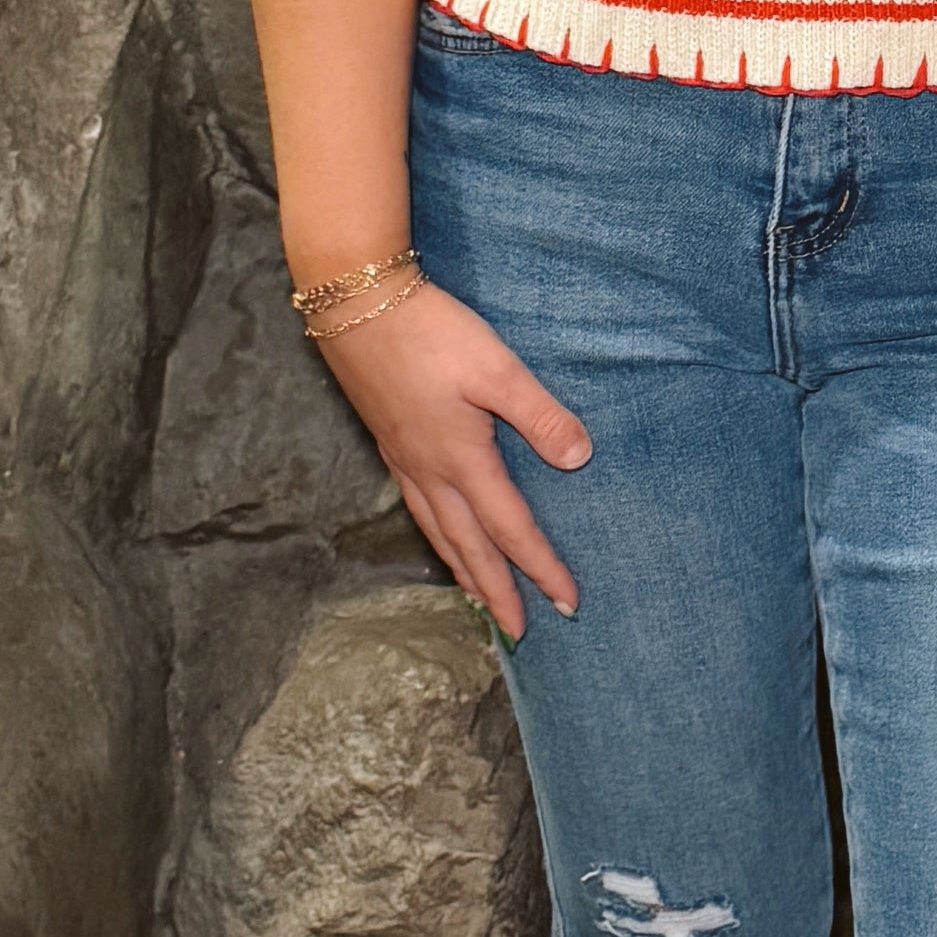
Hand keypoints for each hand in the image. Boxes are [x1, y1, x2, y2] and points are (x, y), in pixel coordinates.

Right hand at [318, 282, 590, 635]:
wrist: (356, 304)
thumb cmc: (429, 332)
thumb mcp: (496, 368)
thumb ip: (539, 415)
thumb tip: (580, 459)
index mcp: (461, 460)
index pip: (511, 529)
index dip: (540, 568)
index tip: (567, 603)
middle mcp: (430, 472)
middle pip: (469, 547)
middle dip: (496, 592)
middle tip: (518, 632)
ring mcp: (405, 459)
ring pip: (438, 532)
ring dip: (463, 570)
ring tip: (478, 600)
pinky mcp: (390, 441)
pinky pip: (418, 509)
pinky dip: (436, 535)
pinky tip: (439, 531)